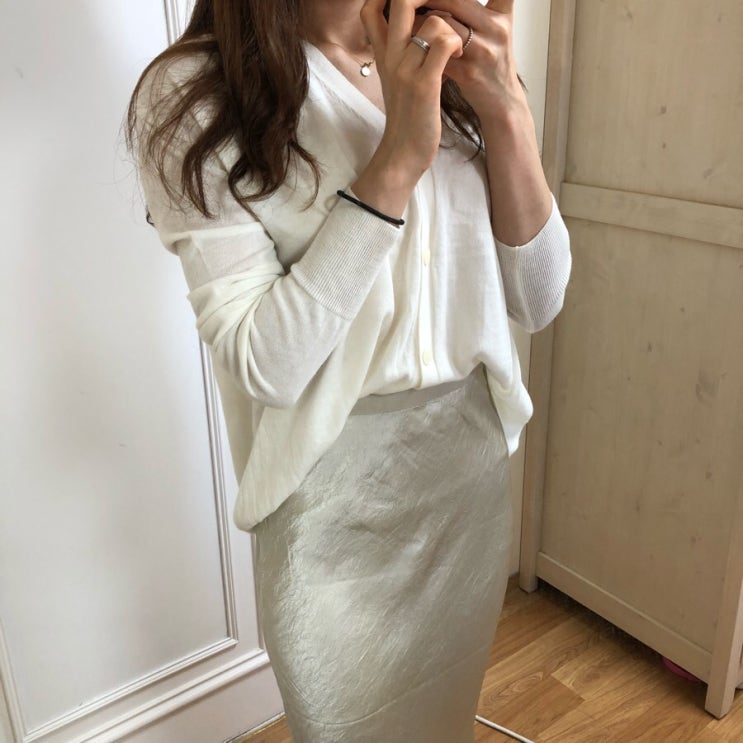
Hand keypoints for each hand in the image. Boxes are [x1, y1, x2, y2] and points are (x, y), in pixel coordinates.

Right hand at [361, 0, 463, 176]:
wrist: (402, 153)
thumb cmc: (406, 117)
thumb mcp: (396, 81)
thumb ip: (400, 55)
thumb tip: (416, 32)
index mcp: (382, 55)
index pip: (370, 8)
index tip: (415, 8)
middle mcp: (390, 57)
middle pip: (400, 0)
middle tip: (442, 15)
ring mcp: (406, 70)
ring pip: (433, 20)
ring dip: (451, 26)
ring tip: (454, 45)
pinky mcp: (424, 85)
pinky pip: (444, 44)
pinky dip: (456, 43)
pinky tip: (457, 57)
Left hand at [417, 0, 525, 121]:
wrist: (501, 102)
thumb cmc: (492, 62)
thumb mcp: (496, 29)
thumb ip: (476, 10)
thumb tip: (442, 3)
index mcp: (501, 15)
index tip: (442, 0)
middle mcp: (495, 30)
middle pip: (455, 0)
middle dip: (428, 0)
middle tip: (410, 4)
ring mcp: (482, 52)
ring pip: (443, 24)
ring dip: (421, 21)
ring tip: (409, 22)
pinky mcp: (467, 73)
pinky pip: (436, 52)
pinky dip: (421, 44)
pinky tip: (411, 44)